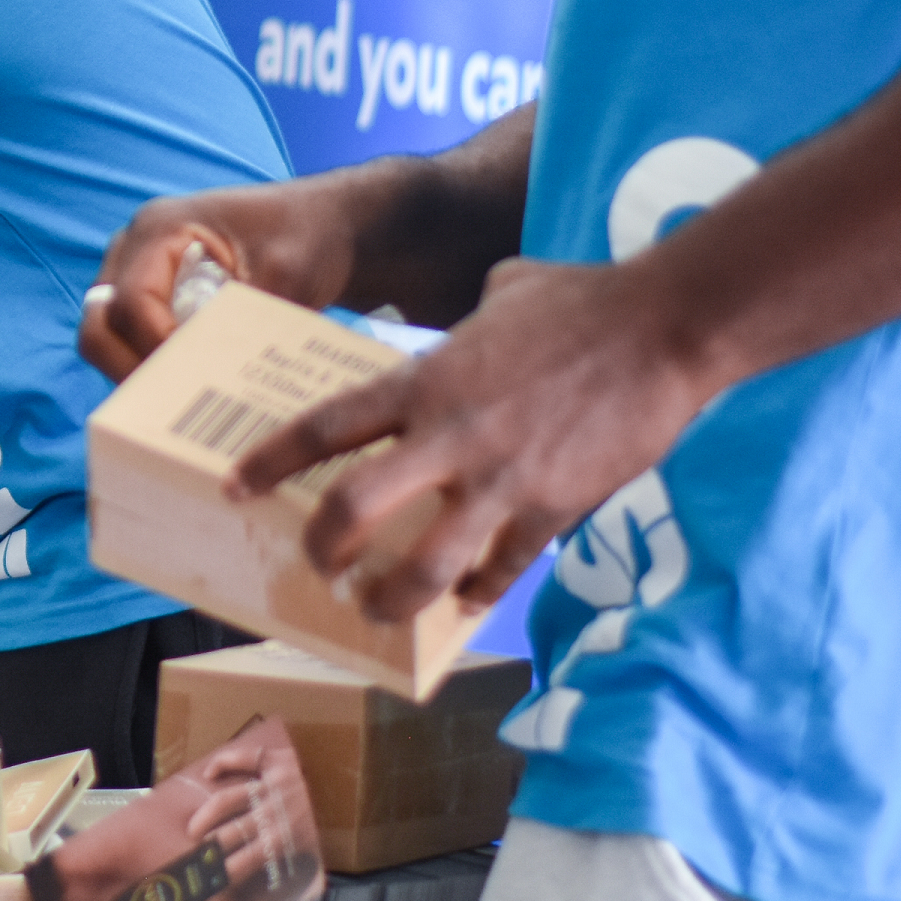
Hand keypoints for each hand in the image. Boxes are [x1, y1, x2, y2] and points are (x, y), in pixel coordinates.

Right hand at [76, 174, 367, 381]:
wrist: (321, 227)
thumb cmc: (304, 238)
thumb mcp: (286, 275)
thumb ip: (242, 318)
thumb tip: (213, 374)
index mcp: (159, 229)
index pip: (132, 302)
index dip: (156, 350)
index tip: (196, 383)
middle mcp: (133, 249)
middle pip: (98, 324)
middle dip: (128, 370)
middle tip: (175, 405)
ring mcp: (134, 274)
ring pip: (105, 338)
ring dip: (138, 372)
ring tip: (185, 402)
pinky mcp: (147, 298)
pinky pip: (127, 342)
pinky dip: (150, 369)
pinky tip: (189, 390)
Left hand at [228, 252, 719, 618]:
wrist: (663, 329)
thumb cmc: (581, 300)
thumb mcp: (502, 293)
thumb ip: (468, 320)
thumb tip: (477, 314)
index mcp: (422, 381)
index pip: (323, 427)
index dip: (270, 462)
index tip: (237, 485)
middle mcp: (448, 437)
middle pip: (355, 509)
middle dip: (322, 549)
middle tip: (313, 564)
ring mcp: (502, 481)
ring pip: (424, 564)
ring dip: (391, 597)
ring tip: (374, 607)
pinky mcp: (555, 510)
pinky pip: (503, 568)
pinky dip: (477, 591)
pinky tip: (465, 601)